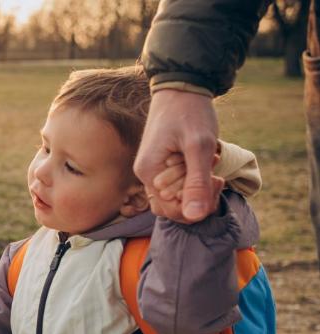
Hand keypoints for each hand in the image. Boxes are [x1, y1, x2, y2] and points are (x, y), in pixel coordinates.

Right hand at [135, 89, 219, 221]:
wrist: (182, 87)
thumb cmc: (190, 113)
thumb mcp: (199, 147)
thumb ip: (197, 183)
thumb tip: (195, 216)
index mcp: (150, 173)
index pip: (173, 211)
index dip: (199, 205)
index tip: (217, 180)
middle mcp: (146, 175)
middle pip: (173, 208)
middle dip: (199, 196)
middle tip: (216, 174)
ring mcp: (152, 171)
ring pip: (175, 198)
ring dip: (197, 189)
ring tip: (209, 165)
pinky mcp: (161, 165)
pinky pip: (176, 186)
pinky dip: (193, 179)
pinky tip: (204, 162)